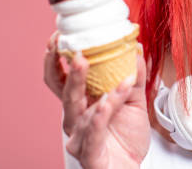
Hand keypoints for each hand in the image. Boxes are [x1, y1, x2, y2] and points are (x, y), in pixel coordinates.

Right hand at [43, 33, 150, 167]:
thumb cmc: (127, 138)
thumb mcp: (134, 102)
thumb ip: (134, 77)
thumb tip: (136, 49)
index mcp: (81, 103)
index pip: (60, 78)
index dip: (56, 58)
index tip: (60, 36)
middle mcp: (74, 119)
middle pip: (64, 91)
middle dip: (68, 70)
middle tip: (77, 50)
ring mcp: (78, 137)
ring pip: (79, 110)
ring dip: (91, 88)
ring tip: (103, 69)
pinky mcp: (89, 154)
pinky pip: (94, 130)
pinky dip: (104, 111)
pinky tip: (111, 98)